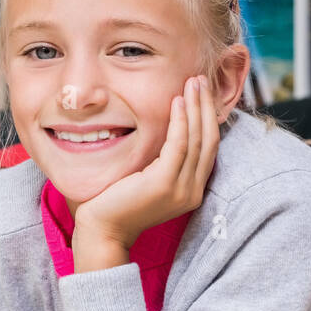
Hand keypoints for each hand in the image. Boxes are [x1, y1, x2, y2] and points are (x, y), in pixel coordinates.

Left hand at [71, 74, 218, 269]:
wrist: (101, 231)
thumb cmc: (115, 203)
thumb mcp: (146, 179)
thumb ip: (161, 162)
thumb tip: (165, 132)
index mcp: (190, 190)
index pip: (208, 148)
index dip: (208, 118)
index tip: (202, 93)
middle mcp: (192, 191)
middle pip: (209, 140)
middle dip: (207, 107)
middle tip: (202, 79)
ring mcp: (181, 189)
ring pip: (198, 139)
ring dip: (197, 107)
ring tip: (194, 82)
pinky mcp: (164, 184)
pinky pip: (179, 145)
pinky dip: (180, 121)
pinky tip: (177, 101)